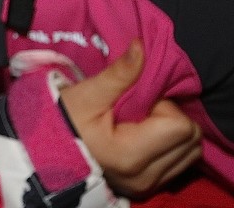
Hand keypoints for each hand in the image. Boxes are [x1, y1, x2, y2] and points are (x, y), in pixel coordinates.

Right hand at [60, 40, 201, 198]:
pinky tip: (144, 135)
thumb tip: (141, 45)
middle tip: (140, 108)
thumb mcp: (86, 94)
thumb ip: (119, 73)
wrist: (42, 152)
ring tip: (142, 121)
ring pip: (190, 153)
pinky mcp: (148, 189)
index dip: (164, 105)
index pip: (180, 126)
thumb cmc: (62, 120)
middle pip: (191, 141)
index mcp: (130, 155)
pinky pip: (180, 164)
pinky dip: (170, 146)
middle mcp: (144, 177)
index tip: (137, 100)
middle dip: (172, 118)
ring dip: (174, 132)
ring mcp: (147, 187)